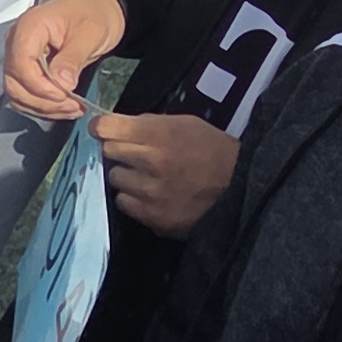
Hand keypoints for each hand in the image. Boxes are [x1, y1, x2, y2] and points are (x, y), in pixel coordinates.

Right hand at [4, 0, 127, 119]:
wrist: (97, 8)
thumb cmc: (94, 15)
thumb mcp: (90, 34)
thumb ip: (72, 59)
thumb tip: (61, 85)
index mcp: (29, 27)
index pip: (20, 64)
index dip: (39, 86)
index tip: (64, 96)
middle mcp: (16, 42)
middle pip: (14, 82)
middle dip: (42, 101)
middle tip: (72, 107)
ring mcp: (17, 56)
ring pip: (16, 93)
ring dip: (42, 107)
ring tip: (72, 109)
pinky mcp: (24, 69)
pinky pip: (24, 94)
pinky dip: (41, 106)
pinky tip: (63, 107)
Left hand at [94, 112, 239, 238]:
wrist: (240, 190)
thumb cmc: (213, 151)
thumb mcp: (186, 124)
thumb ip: (150, 124)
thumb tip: (115, 125)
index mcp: (160, 135)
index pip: (109, 128)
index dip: (101, 127)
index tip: (100, 129)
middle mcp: (151, 162)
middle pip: (109, 151)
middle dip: (121, 151)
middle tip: (137, 155)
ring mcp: (150, 192)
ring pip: (115, 178)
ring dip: (127, 176)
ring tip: (149, 177)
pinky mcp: (152, 216)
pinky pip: (124, 203)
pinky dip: (134, 199)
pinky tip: (153, 195)